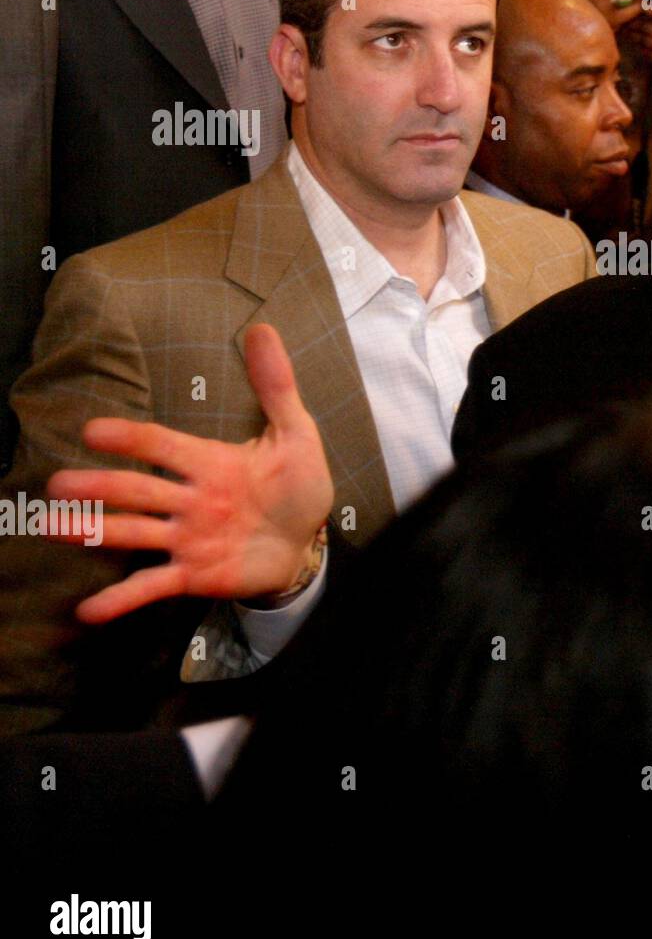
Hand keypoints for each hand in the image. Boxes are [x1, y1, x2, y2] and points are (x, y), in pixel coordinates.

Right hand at [46, 324, 333, 622]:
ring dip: (95, 530)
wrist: (310, 543)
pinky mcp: (193, 574)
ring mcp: (187, 538)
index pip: (163, 446)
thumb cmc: (298, 486)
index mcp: (210, 463)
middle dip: (100, 486)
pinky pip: (152, 585)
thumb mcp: (296, 433)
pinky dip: (120, 599)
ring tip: (54, 526)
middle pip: (139, 489)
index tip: (93, 431)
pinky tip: (87, 609)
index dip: (132, 438)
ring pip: (135, 531)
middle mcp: (191, 500)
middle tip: (58, 482)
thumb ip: (276, 386)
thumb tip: (263, 329)